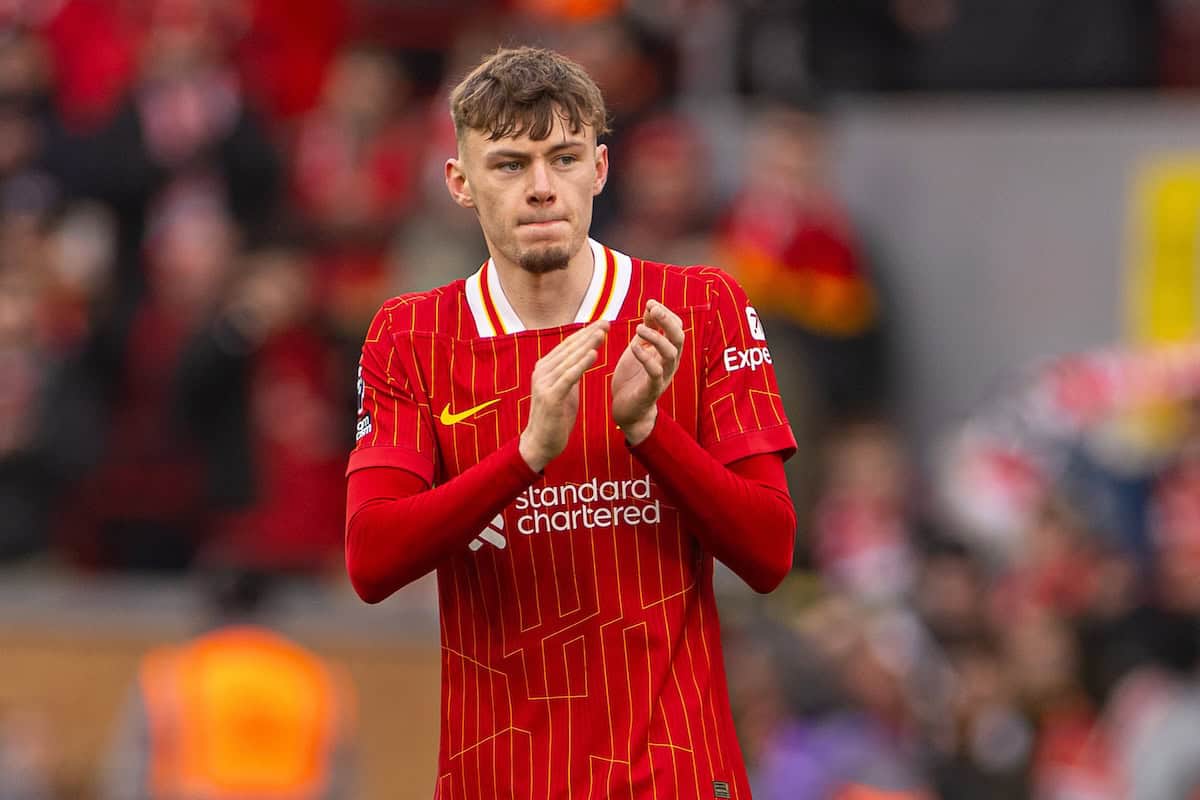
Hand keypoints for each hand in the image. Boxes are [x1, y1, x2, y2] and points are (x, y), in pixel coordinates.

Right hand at [519, 320, 608, 470]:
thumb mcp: (565, 390)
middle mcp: (542, 371)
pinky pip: (569, 376)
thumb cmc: (555, 418)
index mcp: (545, 368)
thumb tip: (584, 357)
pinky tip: (594, 354)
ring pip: (570, 359)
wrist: (540, 443)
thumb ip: (570, 373)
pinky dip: (581, 364)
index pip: (568, 345)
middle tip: (607, 322)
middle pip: (570, 348)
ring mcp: (544, 383)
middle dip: (589, 334)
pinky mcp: (550, 396)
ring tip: (603, 333)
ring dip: (588, 344)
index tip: (603, 323)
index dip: (586, 333)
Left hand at [612, 300, 683, 444]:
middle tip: (652, 309)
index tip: (650, 303)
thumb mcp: (639, 348)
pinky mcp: (652, 389)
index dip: (666, 313)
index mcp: (668, 352)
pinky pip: (655, 372)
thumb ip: (647, 330)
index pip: (676, 327)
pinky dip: (645, 357)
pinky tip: (634, 348)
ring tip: (638, 328)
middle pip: (679, 337)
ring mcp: (663, 376)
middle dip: (668, 321)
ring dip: (656, 337)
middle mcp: (670, 363)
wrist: (627, 409)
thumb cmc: (634, 377)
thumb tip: (651, 306)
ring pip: (670, 353)